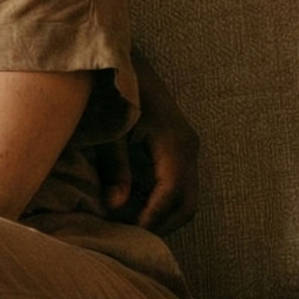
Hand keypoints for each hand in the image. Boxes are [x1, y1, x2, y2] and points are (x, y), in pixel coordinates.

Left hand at [108, 54, 199, 232]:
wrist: (125, 62)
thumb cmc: (114, 93)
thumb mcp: (110, 130)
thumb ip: (115, 168)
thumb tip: (115, 206)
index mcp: (173, 142)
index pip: (171, 193)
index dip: (152, 217)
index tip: (129, 232)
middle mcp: (188, 147)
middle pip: (188, 203)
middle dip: (162, 224)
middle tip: (130, 236)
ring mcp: (188, 148)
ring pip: (187, 197)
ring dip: (163, 215)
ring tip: (131, 224)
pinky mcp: (180, 148)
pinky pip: (179, 185)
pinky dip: (163, 202)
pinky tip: (136, 207)